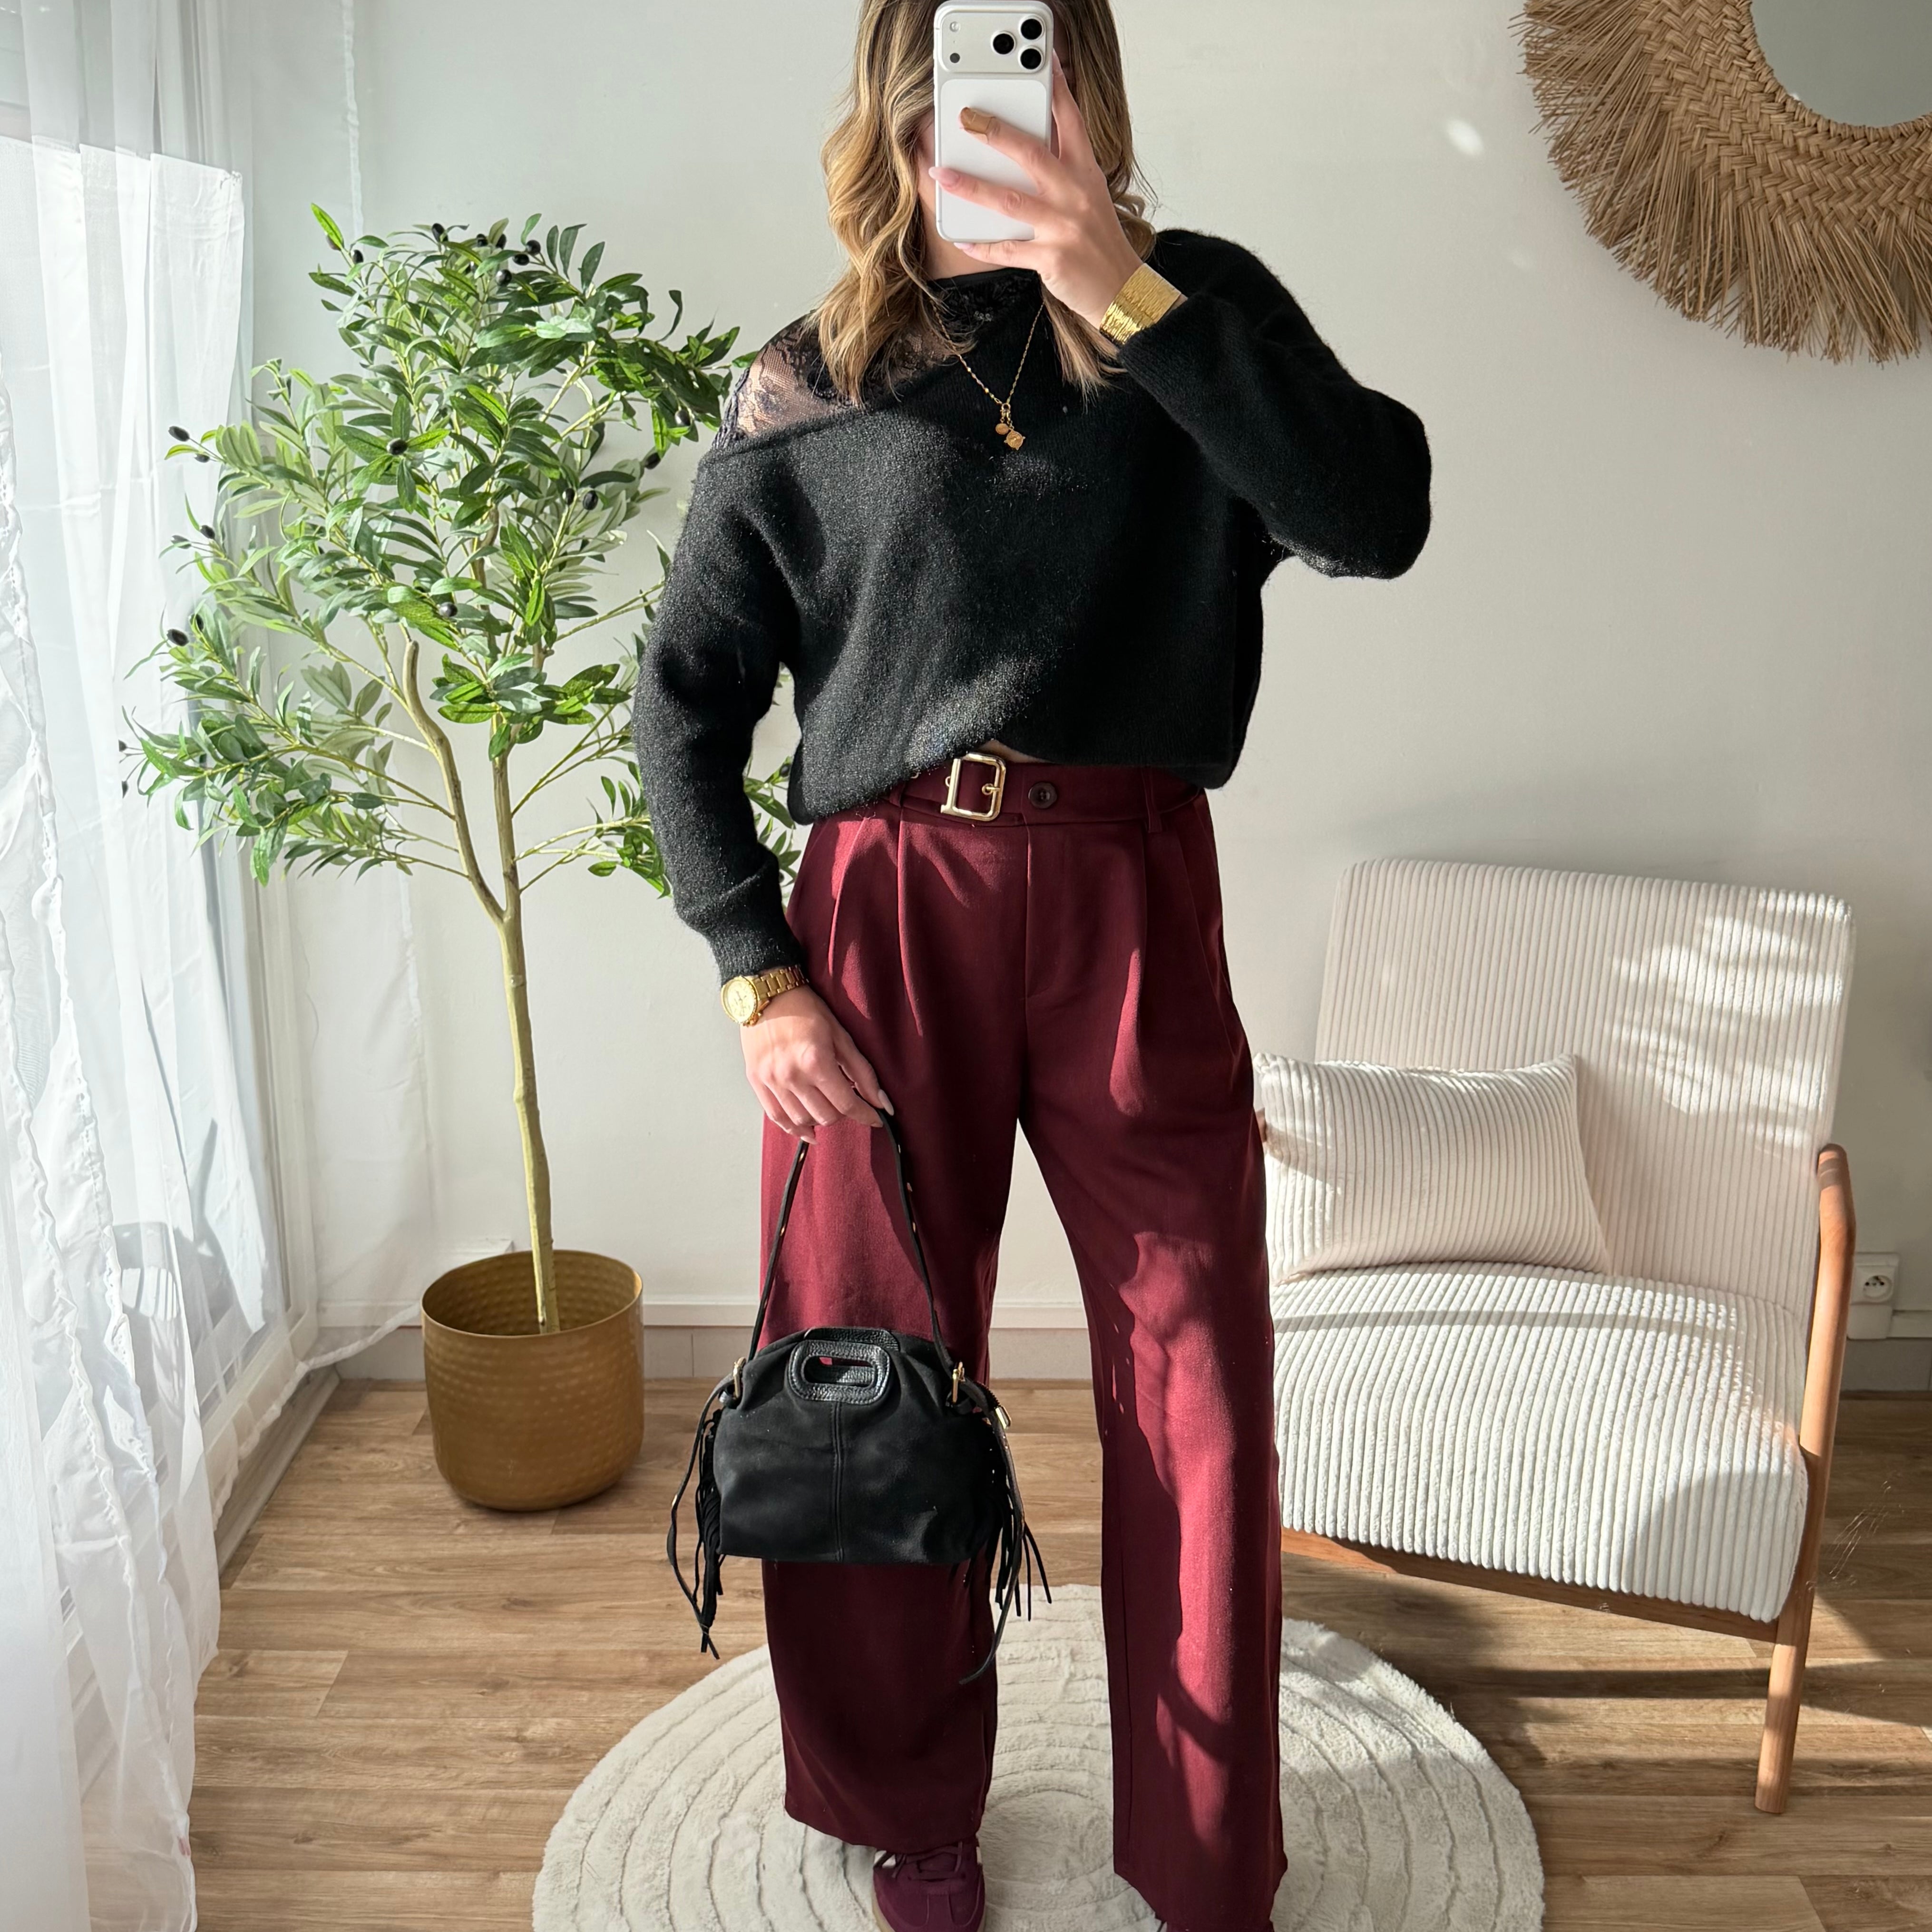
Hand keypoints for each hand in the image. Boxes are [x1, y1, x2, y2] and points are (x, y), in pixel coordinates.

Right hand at [741, 985, 892, 1142]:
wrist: (766, 995)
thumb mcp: (841, 1036)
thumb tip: (881, 1102)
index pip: (846, 1103)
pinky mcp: (757, 1082)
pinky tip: (807, 1130)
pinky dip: (794, 1128)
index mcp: (815, 1061)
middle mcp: (791, 1075)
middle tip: (848, 1102)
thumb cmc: (805, 1010)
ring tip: (828, 1107)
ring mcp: (771, 1081)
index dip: (865, 1115)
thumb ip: (862, 1072)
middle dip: (843, 1114)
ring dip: (820, 1119)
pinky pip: (777, 1117)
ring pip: (802, 1120)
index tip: (875, 1119)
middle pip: (826, 1116)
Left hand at [930, 50, 1142, 328]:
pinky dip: (983, 245)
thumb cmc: (1101, 244)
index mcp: (1087, 174)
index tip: (1043, 64)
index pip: (1072, 122)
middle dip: (995, 133)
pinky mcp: (1052, 258)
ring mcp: (1063, 227)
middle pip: (1031, 154)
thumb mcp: (1091, 198)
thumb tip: (1029, 152)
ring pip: (1009, 200)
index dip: (1057, 90)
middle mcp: (1075, 195)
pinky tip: (963, 239)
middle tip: (968, 119)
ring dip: (971, 186)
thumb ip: (1065, 173)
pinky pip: (1007, 249)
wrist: (1122, 291)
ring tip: (942, 173)